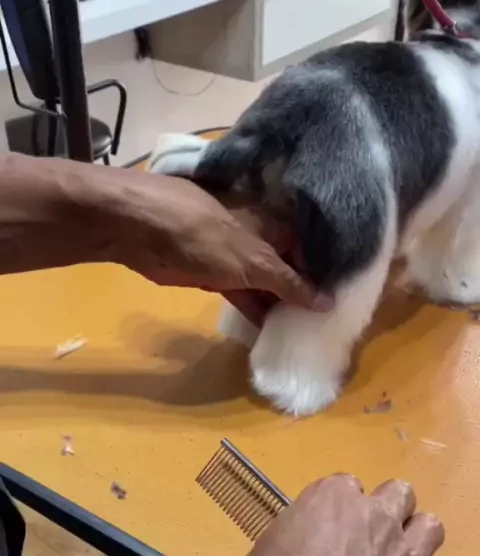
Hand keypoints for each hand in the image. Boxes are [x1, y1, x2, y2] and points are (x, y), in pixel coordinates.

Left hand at [110, 173, 331, 323]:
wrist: (142, 231)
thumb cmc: (203, 235)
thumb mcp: (255, 262)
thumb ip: (290, 284)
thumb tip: (327, 302)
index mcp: (275, 223)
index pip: (308, 250)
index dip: (324, 274)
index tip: (343, 300)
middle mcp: (259, 237)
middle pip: (287, 267)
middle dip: (303, 292)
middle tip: (327, 324)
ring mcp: (234, 256)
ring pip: (265, 283)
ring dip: (279, 305)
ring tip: (304, 333)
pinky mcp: (212, 274)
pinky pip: (242, 293)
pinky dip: (255, 309)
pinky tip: (271, 330)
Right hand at [234, 474, 451, 555]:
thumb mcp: (266, 554)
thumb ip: (298, 539)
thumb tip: (308, 550)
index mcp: (335, 500)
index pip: (347, 486)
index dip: (337, 510)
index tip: (326, 531)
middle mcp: (380, 523)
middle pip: (400, 494)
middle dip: (387, 510)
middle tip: (367, 539)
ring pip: (431, 529)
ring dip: (415, 541)